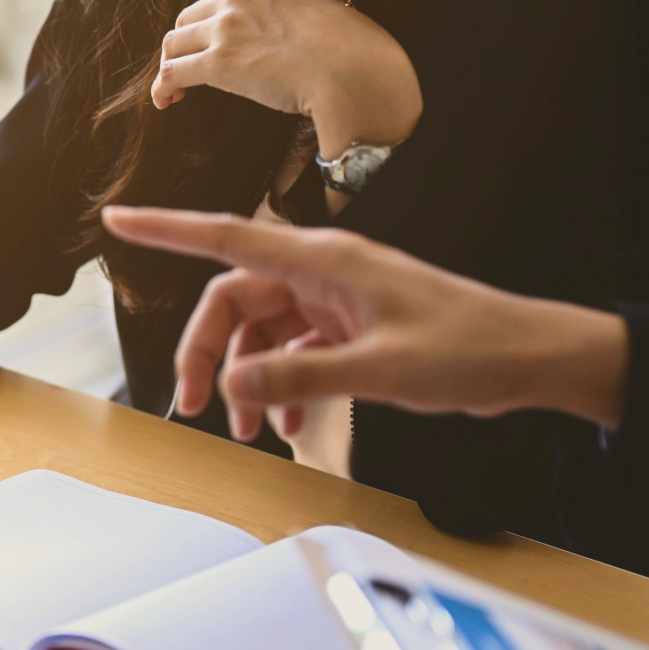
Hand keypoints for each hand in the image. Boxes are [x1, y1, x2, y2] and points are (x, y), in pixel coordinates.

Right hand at [98, 206, 630, 436]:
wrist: (529, 358)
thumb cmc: (470, 348)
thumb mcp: (381, 370)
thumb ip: (302, 377)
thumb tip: (235, 386)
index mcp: (325, 262)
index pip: (227, 237)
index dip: (167, 230)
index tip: (119, 221)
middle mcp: (323, 273)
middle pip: (233, 302)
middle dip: (206, 353)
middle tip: (193, 405)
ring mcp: (335, 299)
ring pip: (260, 332)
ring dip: (245, 379)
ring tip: (251, 428)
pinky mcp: (349, 325)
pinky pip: (292, 351)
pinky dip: (282, 385)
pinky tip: (291, 423)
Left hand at [151, 0, 421, 157]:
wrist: (350, 69)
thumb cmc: (345, 48)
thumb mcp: (311, 7)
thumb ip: (280, 12)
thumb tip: (264, 42)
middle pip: (188, 19)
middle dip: (186, 45)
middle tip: (189, 71)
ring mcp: (226, 26)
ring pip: (174, 46)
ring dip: (171, 68)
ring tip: (175, 92)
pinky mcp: (218, 62)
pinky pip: (172, 73)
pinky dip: (162, 89)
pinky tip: (165, 102)